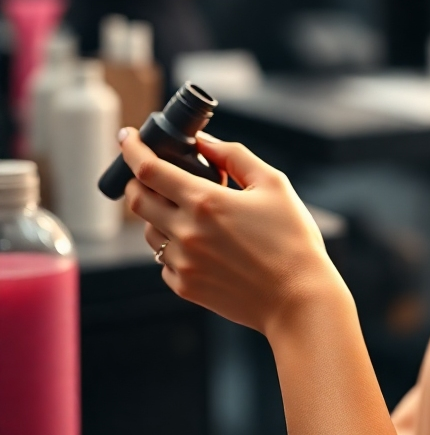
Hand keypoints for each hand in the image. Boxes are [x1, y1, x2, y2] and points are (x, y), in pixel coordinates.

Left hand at [120, 129, 346, 334]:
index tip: (127, 137)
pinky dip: (173, 244)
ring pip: (149, 231)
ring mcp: (182, 263)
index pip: (150, 170)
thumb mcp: (273, 183)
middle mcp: (186, 232)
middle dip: (137, 181)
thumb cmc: (291, 238)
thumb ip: (234, 156)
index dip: (132, 149)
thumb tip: (204, 142)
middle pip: (137, 201)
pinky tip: (202, 242)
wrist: (297, 297)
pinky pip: (163, 260)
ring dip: (158, 213)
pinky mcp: (185, 287)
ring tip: (187, 209)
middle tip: (152, 173)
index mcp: (206, 202)